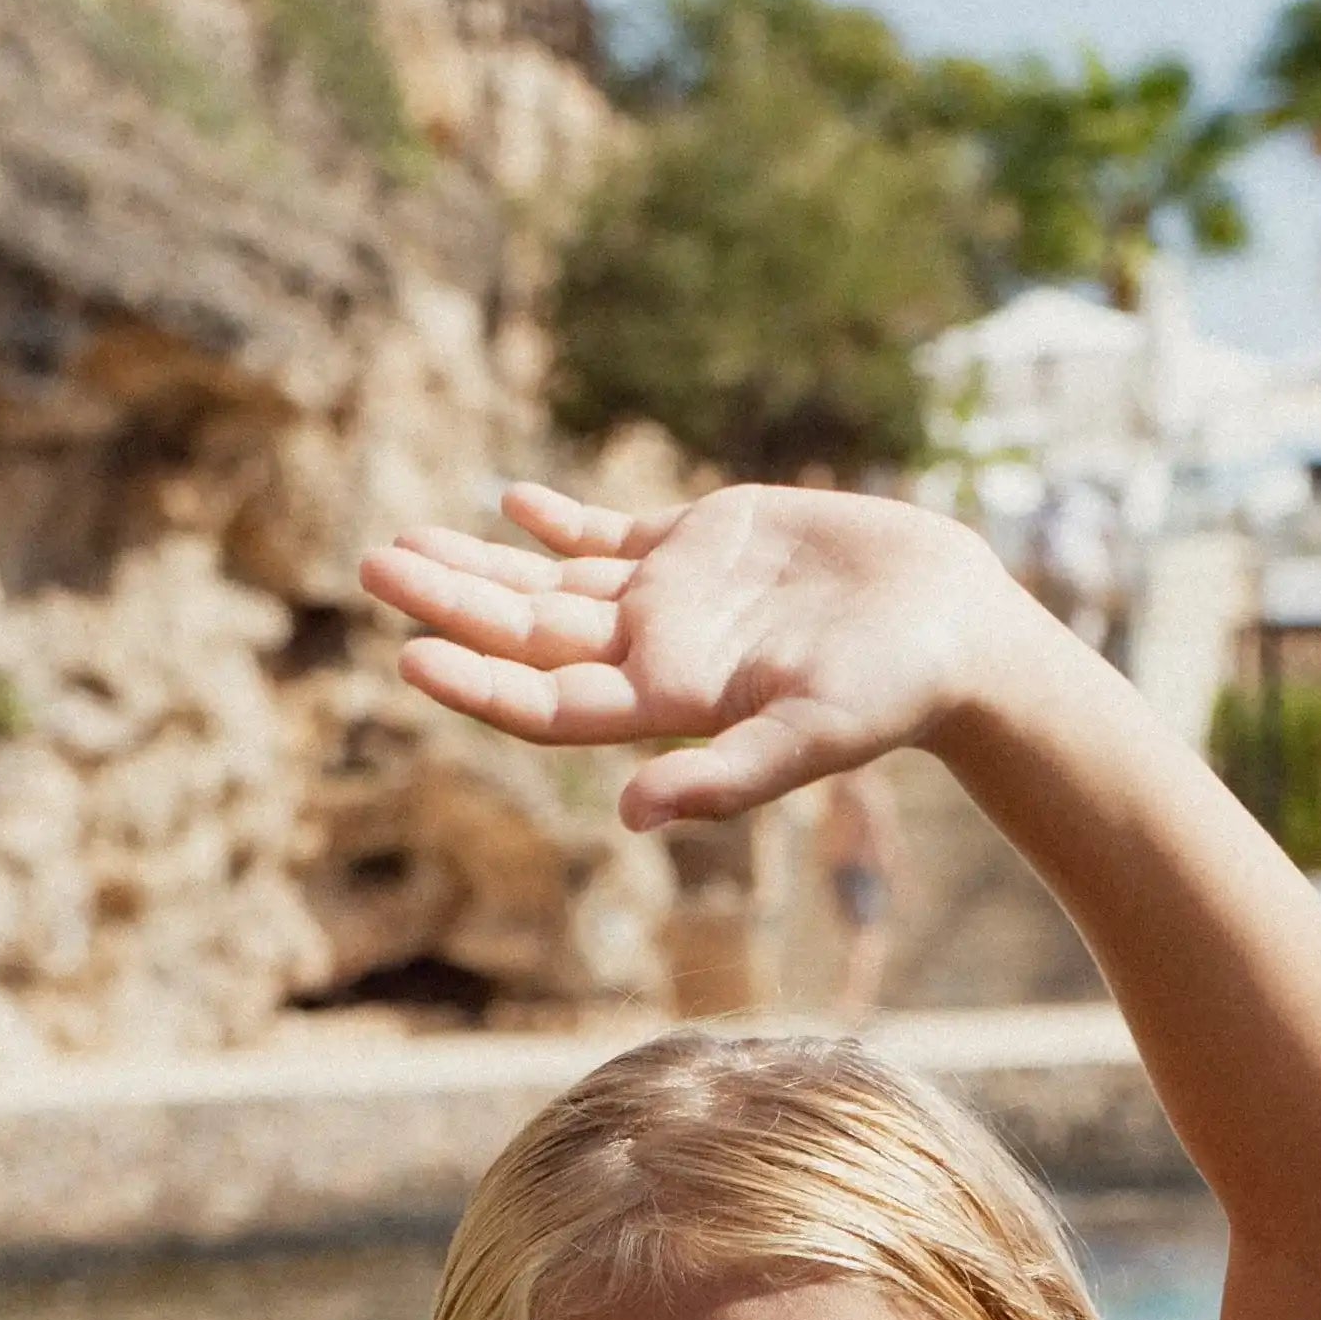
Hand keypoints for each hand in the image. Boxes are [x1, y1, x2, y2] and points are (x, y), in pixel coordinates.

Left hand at [359, 483, 1025, 828]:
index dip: (477, 680)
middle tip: (370, 565)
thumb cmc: (891, 693)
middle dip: (450, 602)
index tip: (407, 653)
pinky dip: (559, 520)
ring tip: (402, 542)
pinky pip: (612, 534)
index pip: (547, 700)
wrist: (950, 628)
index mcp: (666, 705)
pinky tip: (509, 501)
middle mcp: (656, 654)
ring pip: (552, 582)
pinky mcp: (708, 545)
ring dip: (480, 564)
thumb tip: (634, 819)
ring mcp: (675, 599)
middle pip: (528, 633)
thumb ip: (724, 779)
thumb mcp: (810, 736)